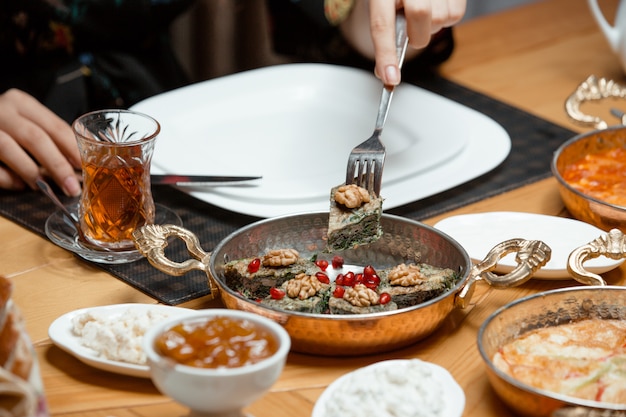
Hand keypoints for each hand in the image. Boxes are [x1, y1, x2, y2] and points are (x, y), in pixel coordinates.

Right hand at [0, 89, 81, 195]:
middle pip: (36, 138)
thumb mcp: (26, 123)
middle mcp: (2, 111)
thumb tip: (77, 166)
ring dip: (30, 172)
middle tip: (72, 188)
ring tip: (44, 188)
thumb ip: (48, 138)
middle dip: (57, 166)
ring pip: (9, 148)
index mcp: (22, 103)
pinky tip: (18, 185)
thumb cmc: (4, 127)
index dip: (72, 149)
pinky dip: (7, 178)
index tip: (85, 167)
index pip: (55, 126)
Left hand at [340, 0, 465, 84]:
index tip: (391, 80)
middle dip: (417, 34)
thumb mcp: (381, 9)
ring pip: (441, 18)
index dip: (386, 55)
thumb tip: (387, 74)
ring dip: (432, 26)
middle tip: (412, 30)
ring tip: (423, 14)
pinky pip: (456, 14)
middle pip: (420, 15)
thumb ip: (383, 38)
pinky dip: (448, 18)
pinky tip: (436, 8)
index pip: (382, 25)